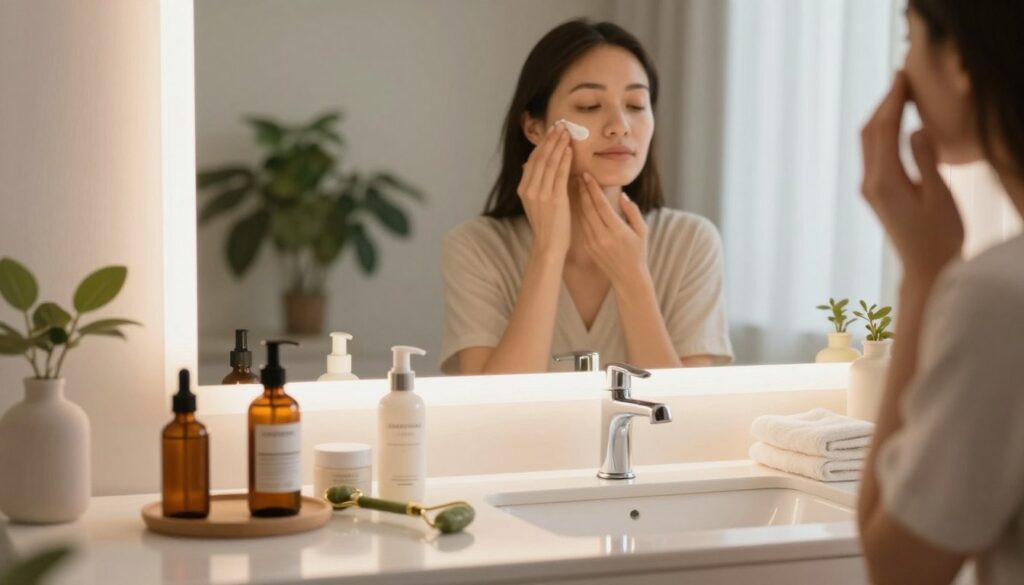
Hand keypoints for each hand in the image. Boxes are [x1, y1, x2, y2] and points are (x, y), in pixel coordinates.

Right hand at [518, 122, 572, 257]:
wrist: (548, 246)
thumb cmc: (546, 225)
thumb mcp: (534, 203)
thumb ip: (532, 184)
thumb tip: (527, 166)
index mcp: (523, 189)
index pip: (533, 160)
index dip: (542, 144)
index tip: (551, 131)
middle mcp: (529, 189)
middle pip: (540, 158)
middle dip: (550, 140)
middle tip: (560, 125)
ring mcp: (541, 194)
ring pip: (550, 163)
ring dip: (558, 145)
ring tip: (566, 132)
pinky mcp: (554, 199)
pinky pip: (560, 175)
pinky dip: (565, 160)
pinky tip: (569, 150)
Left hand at [578, 171, 648, 286]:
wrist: (628, 278)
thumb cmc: (638, 252)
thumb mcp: (642, 231)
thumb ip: (633, 212)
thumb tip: (623, 195)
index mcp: (617, 230)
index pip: (601, 204)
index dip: (592, 188)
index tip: (587, 175)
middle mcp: (603, 236)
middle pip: (588, 208)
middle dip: (582, 190)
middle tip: (578, 175)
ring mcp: (593, 243)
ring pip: (582, 216)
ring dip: (578, 199)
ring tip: (576, 185)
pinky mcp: (588, 247)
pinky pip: (582, 225)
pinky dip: (579, 212)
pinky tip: (578, 202)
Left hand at [861, 71, 963, 282]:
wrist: (926, 269)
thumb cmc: (940, 236)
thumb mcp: (939, 196)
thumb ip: (926, 160)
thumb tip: (915, 129)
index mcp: (885, 181)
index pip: (884, 130)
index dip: (893, 99)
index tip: (904, 75)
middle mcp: (870, 183)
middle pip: (870, 132)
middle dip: (885, 102)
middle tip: (903, 75)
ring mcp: (870, 188)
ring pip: (869, 142)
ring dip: (882, 115)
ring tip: (901, 91)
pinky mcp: (876, 192)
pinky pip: (874, 153)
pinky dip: (883, 131)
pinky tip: (898, 121)